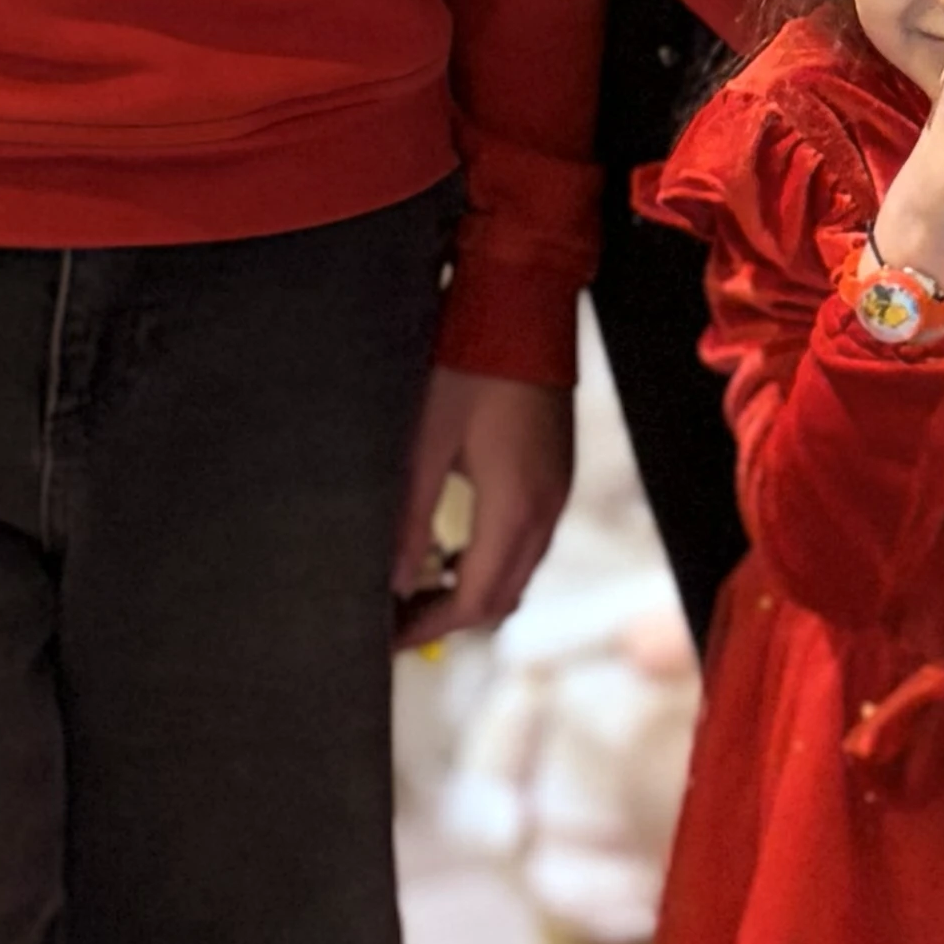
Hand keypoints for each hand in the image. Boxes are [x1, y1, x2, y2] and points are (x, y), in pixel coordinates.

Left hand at [395, 365, 573, 643]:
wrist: (525, 304)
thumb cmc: (470, 362)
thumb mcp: (425, 440)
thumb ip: (410, 516)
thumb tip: (393, 580)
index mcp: (515, 508)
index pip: (475, 599)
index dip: (429, 626)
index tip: (387, 638)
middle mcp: (545, 511)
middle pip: (502, 598)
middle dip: (449, 618)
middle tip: (395, 620)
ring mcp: (557, 493)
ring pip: (517, 573)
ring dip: (471, 592)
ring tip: (415, 590)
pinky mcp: (555, 476)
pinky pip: (527, 544)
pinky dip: (489, 563)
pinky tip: (451, 551)